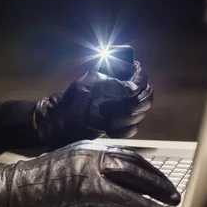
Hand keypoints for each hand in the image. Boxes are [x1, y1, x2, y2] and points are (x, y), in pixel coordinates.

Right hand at [0, 140, 179, 206]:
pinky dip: (142, 205)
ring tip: (170, 201)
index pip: (126, 154)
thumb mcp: (68, 169)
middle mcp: (92, 152)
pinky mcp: (85, 186)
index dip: (147, 167)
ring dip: (156, 190)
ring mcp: (89, 166)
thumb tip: (115, 188)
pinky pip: (122, 197)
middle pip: (134, 163)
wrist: (13, 188)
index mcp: (88, 147)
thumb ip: (91, 172)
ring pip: (133, 176)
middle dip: (157, 178)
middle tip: (172, 191)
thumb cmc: (36, 183)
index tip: (160, 178)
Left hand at [34, 61, 152, 146]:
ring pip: (141, 113)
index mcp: (117, 75)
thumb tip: (131, 89)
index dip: (140, 83)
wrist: (61, 122)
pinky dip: (123, 130)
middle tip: (116, 110)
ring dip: (126, 119)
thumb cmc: (73, 101)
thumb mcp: (90, 86)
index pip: (142, 77)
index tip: (131, 90)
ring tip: (107, 121)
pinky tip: (109, 130)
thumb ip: (112, 84)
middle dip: (133, 105)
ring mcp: (124, 108)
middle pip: (146, 97)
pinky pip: (133, 128)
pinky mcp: (121, 124)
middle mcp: (124, 90)